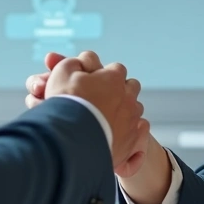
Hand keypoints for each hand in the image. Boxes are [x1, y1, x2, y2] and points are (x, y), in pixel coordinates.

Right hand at [28, 51, 149, 176]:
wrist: (70, 141)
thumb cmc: (66, 104)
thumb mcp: (63, 72)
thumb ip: (76, 63)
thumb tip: (83, 62)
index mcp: (114, 78)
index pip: (116, 69)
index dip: (103, 76)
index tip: (92, 84)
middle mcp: (128, 97)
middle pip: (131, 87)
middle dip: (119, 91)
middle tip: (101, 100)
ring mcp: (132, 120)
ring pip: (135, 109)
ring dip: (125, 111)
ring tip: (105, 119)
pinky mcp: (132, 142)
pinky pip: (140, 131)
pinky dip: (130, 130)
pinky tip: (117, 133)